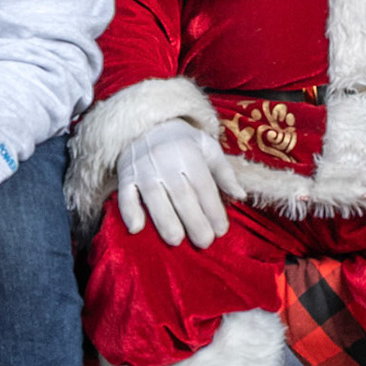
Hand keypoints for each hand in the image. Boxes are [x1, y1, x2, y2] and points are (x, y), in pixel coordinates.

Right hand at [115, 119, 243, 248]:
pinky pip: (125, 194)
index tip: (221, 231)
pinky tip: (137, 228)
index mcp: (189, 154)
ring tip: (176, 241)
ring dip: (165, 221)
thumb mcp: (207, 147)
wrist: (146, 123)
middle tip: (204, 243)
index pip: (203, 186)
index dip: (213, 210)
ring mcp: (143, 169)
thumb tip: (241, 196)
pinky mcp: (125, 175)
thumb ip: (224, 172)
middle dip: (194, 221)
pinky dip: (129, 211)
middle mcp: (165, 161)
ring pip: (154, 198)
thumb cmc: (181, 140)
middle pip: (182, 195)